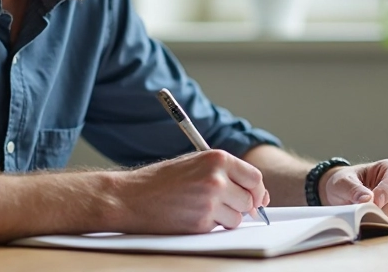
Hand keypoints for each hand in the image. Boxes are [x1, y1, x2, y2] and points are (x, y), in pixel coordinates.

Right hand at [115, 150, 268, 233]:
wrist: (130, 197)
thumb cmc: (160, 180)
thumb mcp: (195, 164)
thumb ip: (224, 174)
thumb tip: (257, 195)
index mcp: (217, 159)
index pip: (254, 178)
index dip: (257, 191)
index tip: (256, 199)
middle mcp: (217, 179)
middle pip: (249, 200)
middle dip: (240, 206)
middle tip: (220, 204)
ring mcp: (209, 202)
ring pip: (237, 218)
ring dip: (225, 218)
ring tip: (200, 208)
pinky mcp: (201, 223)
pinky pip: (219, 228)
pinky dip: (210, 225)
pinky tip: (190, 215)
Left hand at [319, 159, 387, 224]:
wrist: (339, 195)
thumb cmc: (345, 182)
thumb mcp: (343, 181)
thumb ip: (354, 189)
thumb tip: (368, 200)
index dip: (386, 192)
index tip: (374, 203)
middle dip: (386, 208)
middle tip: (369, 213)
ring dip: (385, 219)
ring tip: (367, 219)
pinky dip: (385, 227)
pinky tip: (371, 224)